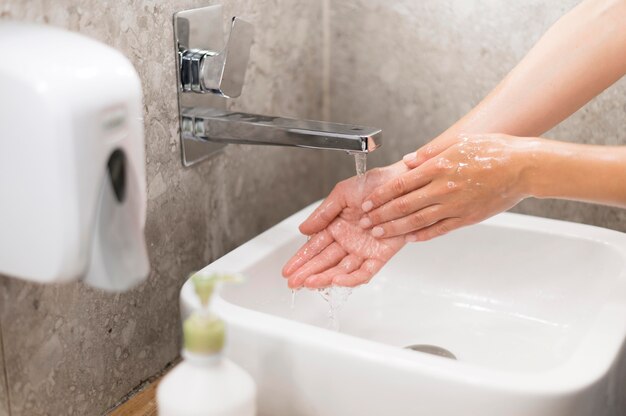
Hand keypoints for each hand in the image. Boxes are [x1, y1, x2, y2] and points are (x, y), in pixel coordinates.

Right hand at [282, 163, 408, 288]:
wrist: (401, 184)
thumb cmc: (375, 185)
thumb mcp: (342, 194)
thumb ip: (323, 213)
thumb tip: (303, 229)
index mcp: (337, 227)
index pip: (315, 247)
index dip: (301, 259)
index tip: (288, 269)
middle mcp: (348, 241)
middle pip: (324, 261)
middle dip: (307, 273)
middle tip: (293, 282)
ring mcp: (363, 250)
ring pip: (340, 270)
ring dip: (324, 278)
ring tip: (308, 282)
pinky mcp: (379, 256)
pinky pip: (364, 272)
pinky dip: (350, 278)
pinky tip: (336, 280)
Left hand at [360, 134, 537, 240]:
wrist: (524, 167)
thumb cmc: (493, 150)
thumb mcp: (458, 142)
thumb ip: (430, 152)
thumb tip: (408, 161)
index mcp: (439, 167)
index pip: (401, 184)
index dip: (381, 195)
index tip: (367, 202)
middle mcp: (443, 189)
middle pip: (404, 205)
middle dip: (381, 215)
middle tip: (365, 222)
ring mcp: (455, 206)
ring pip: (418, 220)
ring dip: (396, 228)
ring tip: (380, 233)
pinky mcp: (467, 218)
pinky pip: (440, 229)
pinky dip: (422, 235)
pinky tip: (409, 239)